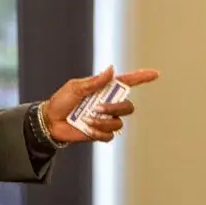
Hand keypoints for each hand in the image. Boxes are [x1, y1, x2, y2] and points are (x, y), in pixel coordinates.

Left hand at [40, 65, 160, 142]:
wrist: (50, 121)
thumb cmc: (61, 101)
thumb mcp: (75, 88)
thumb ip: (94, 82)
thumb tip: (111, 69)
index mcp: (103, 89)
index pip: (126, 82)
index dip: (141, 78)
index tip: (155, 73)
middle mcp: (108, 104)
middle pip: (128, 107)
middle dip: (115, 108)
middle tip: (97, 108)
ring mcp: (106, 119)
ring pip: (118, 123)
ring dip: (103, 122)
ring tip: (87, 120)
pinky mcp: (101, 133)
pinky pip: (109, 135)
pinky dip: (98, 132)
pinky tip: (87, 129)